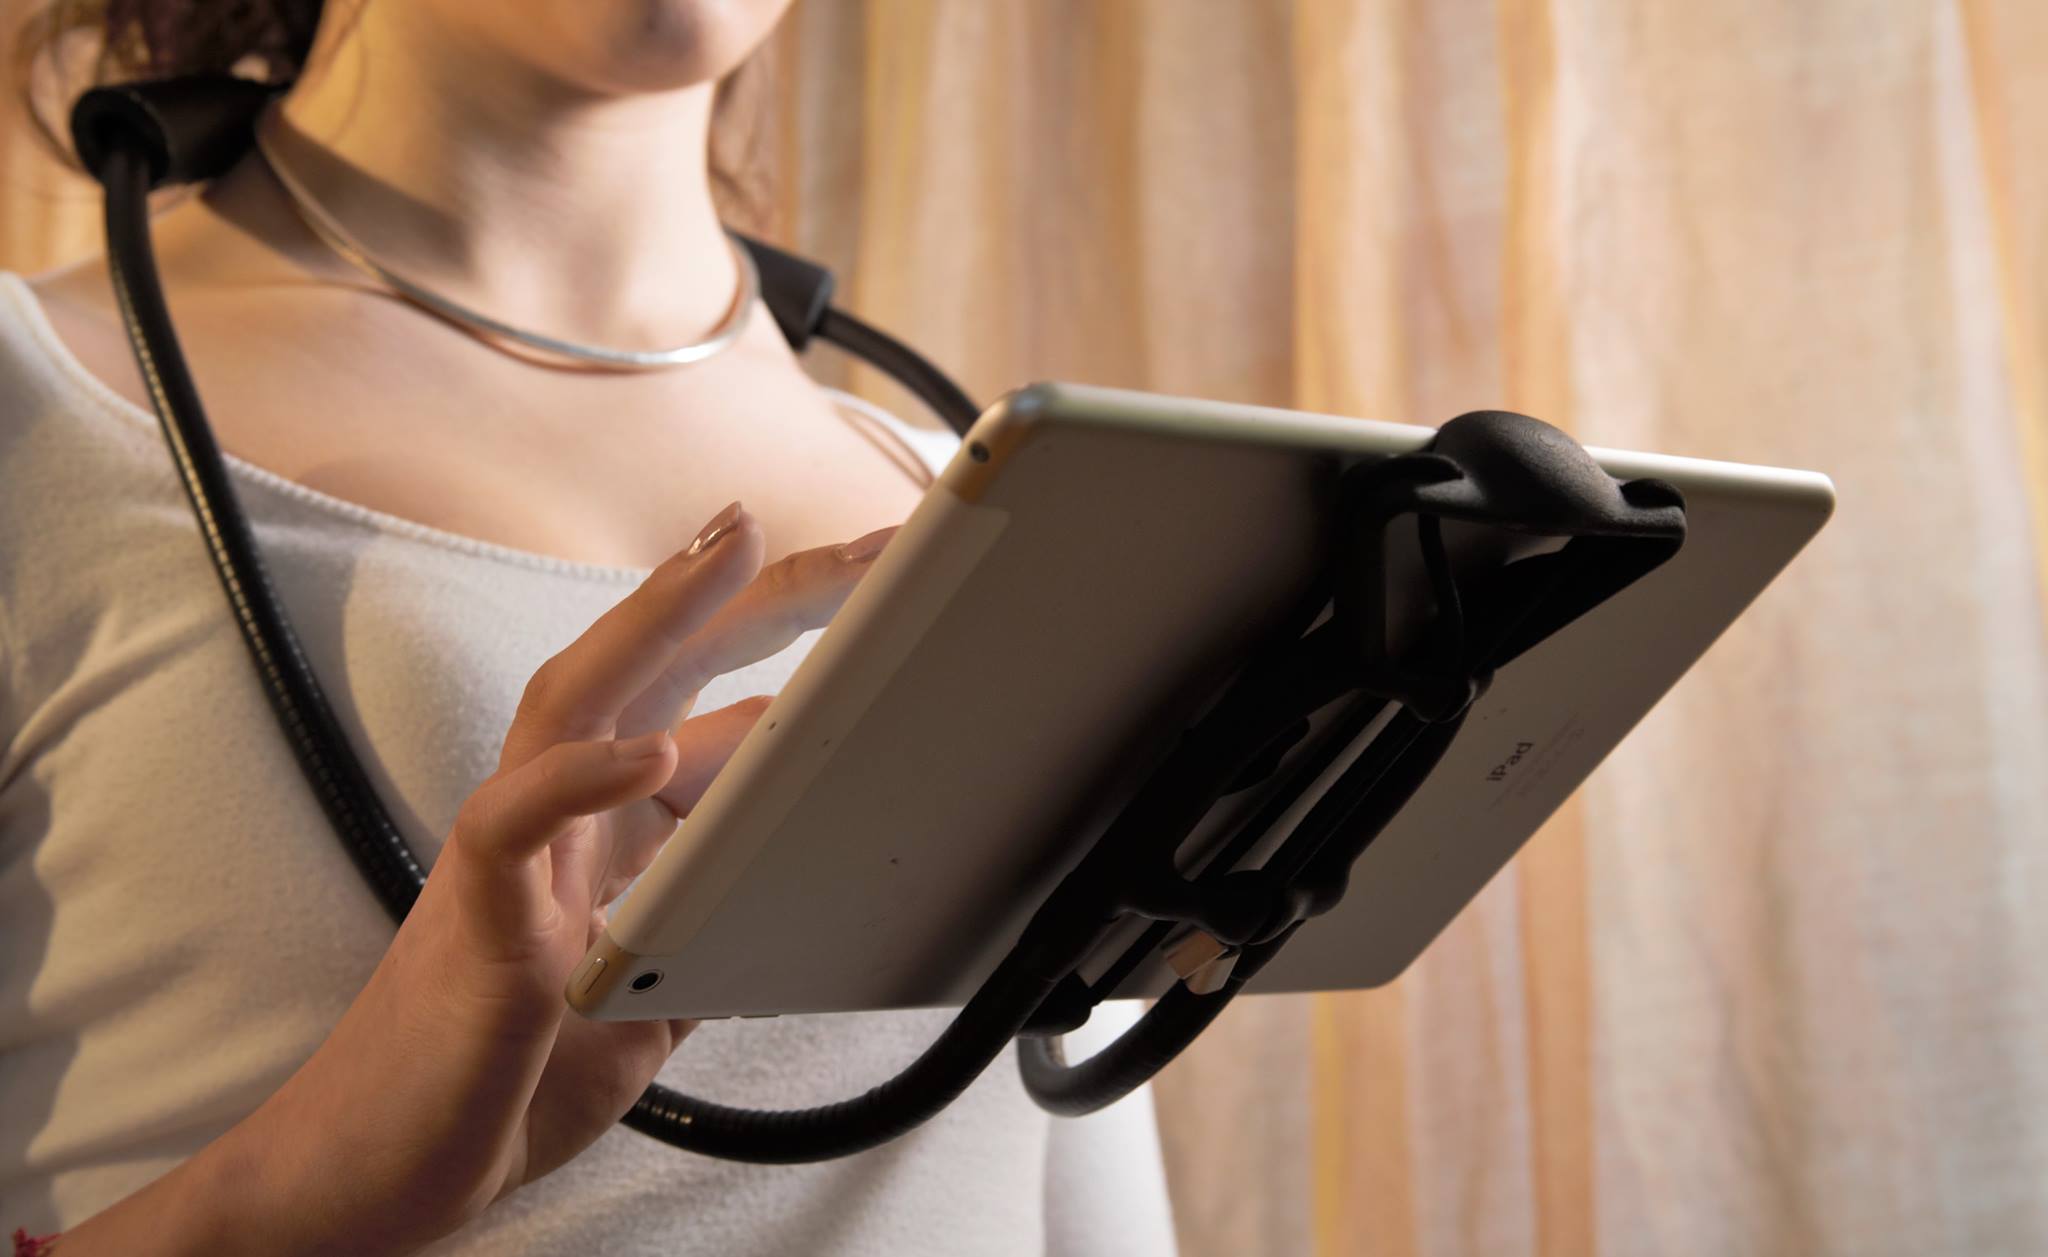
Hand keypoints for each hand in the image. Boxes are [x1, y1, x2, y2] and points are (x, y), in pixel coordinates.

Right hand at [216, 503, 893, 1253]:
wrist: (379, 1171)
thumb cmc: (502, 1076)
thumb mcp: (647, 993)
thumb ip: (706, 922)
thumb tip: (787, 878)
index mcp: (599, 829)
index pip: (689, 698)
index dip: (770, 635)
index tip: (864, 575)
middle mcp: (554, 820)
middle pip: (643, 667)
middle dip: (744, 592)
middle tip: (859, 539)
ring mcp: (510, 860)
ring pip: (568, 704)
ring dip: (654, 621)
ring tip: (735, 548)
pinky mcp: (472, 923)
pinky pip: (511, 827)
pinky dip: (576, 781)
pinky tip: (647, 752)